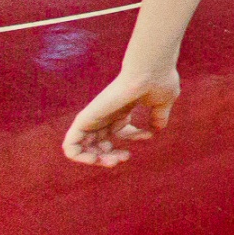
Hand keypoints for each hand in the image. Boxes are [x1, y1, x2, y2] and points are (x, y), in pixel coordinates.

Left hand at [62, 69, 180, 166]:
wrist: (150, 72)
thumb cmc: (159, 82)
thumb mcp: (162, 103)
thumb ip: (158, 116)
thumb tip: (157, 129)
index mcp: (121, 110)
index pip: (121, 130)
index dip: (134, 137)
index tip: (149, 135)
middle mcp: (106, 114)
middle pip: (100, 142)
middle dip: (111, 156)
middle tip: (124, 158)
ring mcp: (95, 117)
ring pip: (83, 148)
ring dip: (96, 160)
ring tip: (112, 162)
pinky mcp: (85, 119)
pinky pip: (70, 145)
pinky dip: (78, 157)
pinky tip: (95, 159)